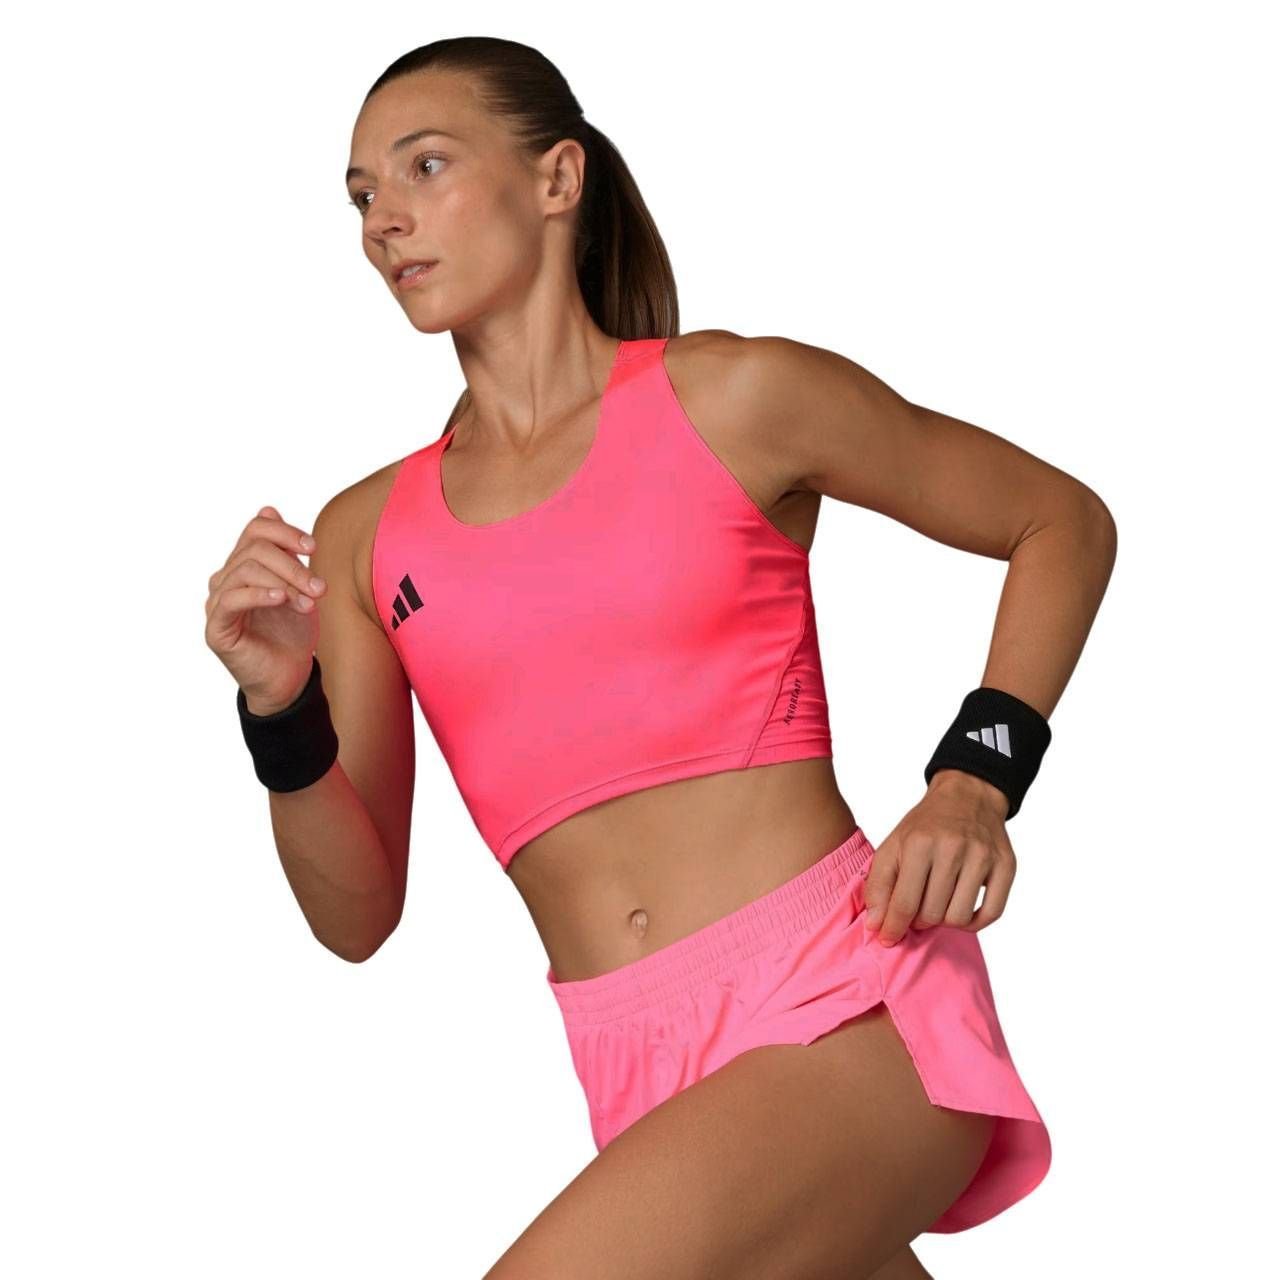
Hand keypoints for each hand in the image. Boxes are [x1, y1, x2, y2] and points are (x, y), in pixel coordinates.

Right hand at [205, 505, 327, 713]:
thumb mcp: (298, 588)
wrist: (289, 679)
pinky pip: (231, 600)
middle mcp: (225, 580)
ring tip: (309, 601)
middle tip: (320, 587)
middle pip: (254, 550)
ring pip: (246, 571)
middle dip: (293, 565)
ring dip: (286, 582)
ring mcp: (217, 604)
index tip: (314, 548)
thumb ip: (287, 554)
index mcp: (244, 566)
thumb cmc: (292, 633)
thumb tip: (269, 510)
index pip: (256, 530)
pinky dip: (259, 594)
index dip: (285, 533)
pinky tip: (282, 599)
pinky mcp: (216, 629)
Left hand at [862, 770, 1014, 946]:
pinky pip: (991, 914)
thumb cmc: (926, 826)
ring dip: (944, 920)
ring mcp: (982, 857)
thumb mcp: (892, 846)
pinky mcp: (1006, 865)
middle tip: (916, 910)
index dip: (893, 927)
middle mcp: (953, 848)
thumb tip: (877, 926)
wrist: (967, 796)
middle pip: (932, 914)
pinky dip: (974, 923)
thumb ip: (878, 886)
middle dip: (918, 921)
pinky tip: (960, 909)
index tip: (888, 938)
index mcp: (919, 843)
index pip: (904, 902)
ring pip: (959, 918)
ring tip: (937, 905)